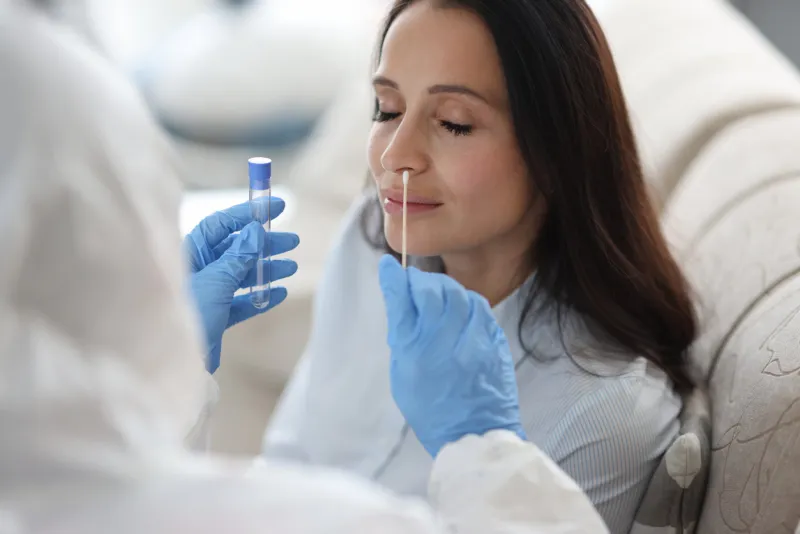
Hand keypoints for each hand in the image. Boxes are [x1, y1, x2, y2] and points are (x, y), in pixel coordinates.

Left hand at [184, 197, 298, 372]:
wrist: (174, 362)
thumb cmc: (187, 313)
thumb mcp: (217, 279)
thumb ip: (239, 256)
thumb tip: (255, 231)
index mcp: (190, 253)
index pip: (222, 224)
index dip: (248, 213)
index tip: (275, 207)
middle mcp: (197, 270)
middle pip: (236, 248)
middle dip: (265, 244)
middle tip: (291, 242)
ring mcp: (206, 293)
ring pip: (241, 275)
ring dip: (267, 269)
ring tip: (290, 267)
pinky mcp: (214, 317)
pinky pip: (242, 301)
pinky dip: (260, 296)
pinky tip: (278, 293)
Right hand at [377, 255, 524, 456]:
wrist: (472, 433)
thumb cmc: (429, 405)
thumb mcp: (402, 371)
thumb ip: (401, 331)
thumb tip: (397, 293)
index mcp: (414, 351)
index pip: (401, 298)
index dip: (393, 277)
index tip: (390, 265)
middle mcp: (444, 342)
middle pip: (433, 290)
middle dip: (422, 281)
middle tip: (417, 285)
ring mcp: (474, 341)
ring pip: (460, 294)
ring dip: (447, 289)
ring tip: (440, 297)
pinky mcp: (494, 343)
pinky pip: (481, 309)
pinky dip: (468, 303)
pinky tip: (461, 312)